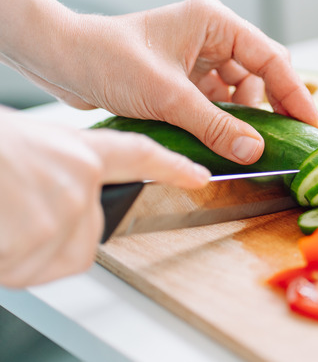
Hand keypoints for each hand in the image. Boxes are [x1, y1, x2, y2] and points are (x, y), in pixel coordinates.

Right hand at [0, 109, 210, 287]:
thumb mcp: (21, 147)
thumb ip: (53, 172)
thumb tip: (52, 196)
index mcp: (74, 151)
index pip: (139, 156)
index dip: (171, 168)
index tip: (200, 175)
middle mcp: (78, 181)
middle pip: (88, 234)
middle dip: (54, 237)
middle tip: (13, 213)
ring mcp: (61, 212)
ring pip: (54, 255)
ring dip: (20, 250)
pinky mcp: (38, 240)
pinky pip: (25, 270)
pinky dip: (4, 261)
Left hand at [32, 0, 317, 164]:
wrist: (63, 62)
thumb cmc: (108, 59)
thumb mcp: (168, 96)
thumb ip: (215, 125)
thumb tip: (255, 150)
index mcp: (215, 22)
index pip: (271, 59)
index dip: (296, 94)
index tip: (311, 125)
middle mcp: (213, 37)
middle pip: (262, 75)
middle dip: (273, 108)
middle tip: (287, 141)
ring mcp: (200, 58)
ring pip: (242, 93)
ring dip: (245, 119)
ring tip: (247, 145)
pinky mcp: (188, 78)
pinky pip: (220, 103)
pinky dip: (225, 123)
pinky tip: (226, 141)